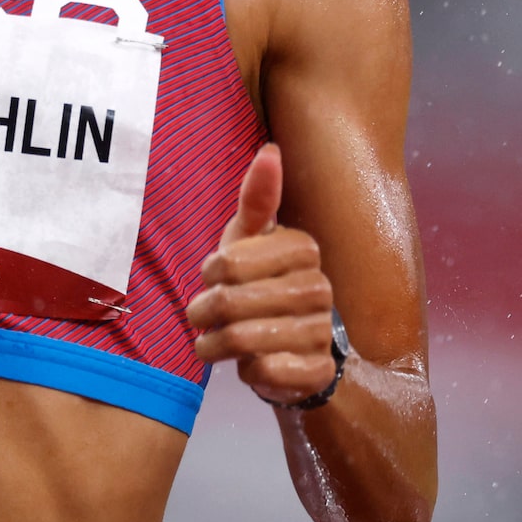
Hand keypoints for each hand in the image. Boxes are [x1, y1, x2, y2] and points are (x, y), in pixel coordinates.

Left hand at [185, 144, 338, 407]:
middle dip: (204, 314)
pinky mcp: (318, 371)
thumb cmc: (263, 284)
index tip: (212, 279)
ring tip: (210, 344)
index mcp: (303, 249)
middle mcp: (319, 287)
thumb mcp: (252, 242)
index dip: (209, 275)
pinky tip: (249, 364)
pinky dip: (246, 371)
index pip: (227, 263)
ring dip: (215, 346)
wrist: (298, 349)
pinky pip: (264, 372)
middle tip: (200, 317)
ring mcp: (322, 331)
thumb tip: (270, 150)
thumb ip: (257, 199)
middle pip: (231, 302)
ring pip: (243, 339)